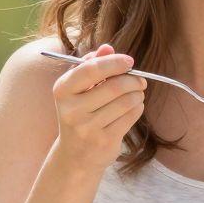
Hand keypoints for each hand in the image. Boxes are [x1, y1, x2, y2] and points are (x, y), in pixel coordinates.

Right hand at [50, 44, 146, 173]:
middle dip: (133, 80)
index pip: (91, 70)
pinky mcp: (104, 141)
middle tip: (140, 80)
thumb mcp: (79, 88)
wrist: (75, 154)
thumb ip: (91, 64)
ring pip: (125, 102)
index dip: (114, 63)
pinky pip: (130, 117)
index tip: (129, 61)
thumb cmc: (80, 112)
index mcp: (62, 90)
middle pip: (113, 87)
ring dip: (137, 94)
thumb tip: (107, 48)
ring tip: (137, 94)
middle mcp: (72, 110)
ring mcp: (87, 128)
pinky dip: (138, 108)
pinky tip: (134, 107)